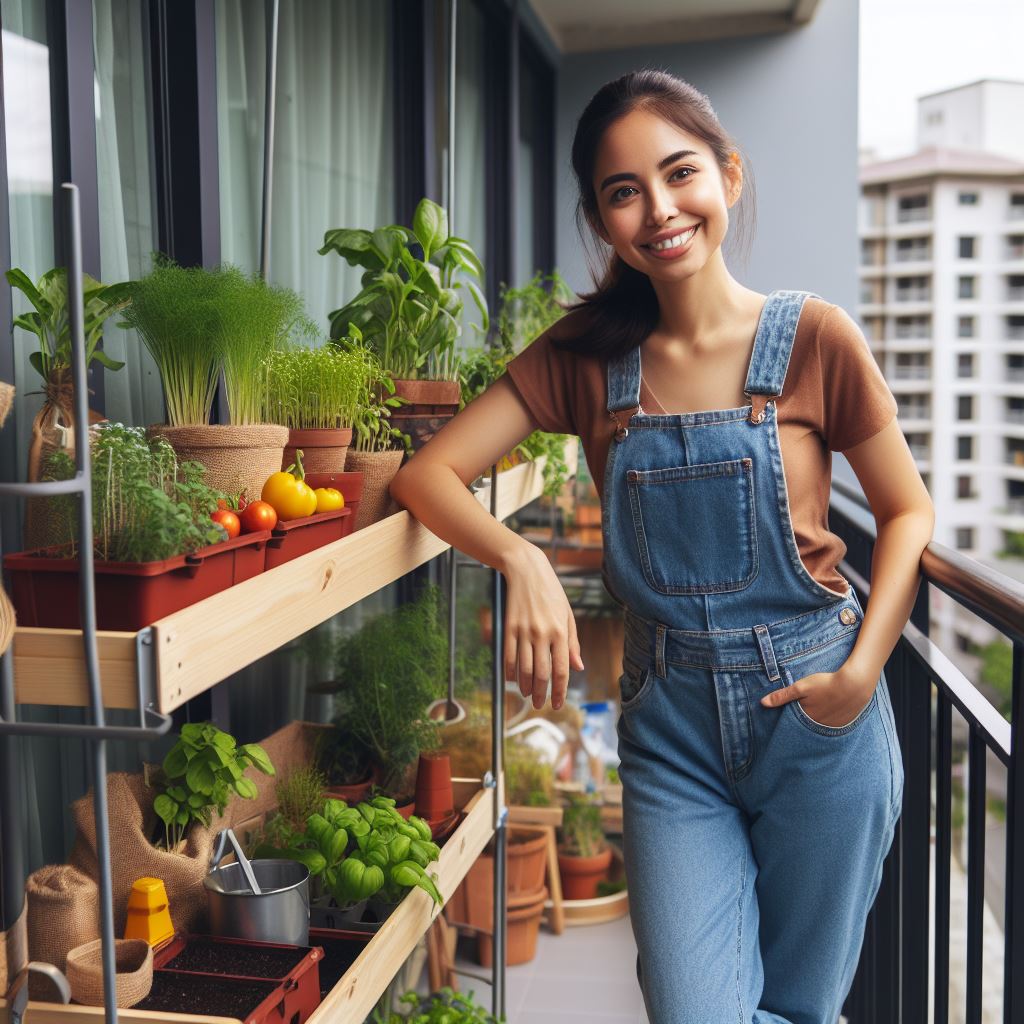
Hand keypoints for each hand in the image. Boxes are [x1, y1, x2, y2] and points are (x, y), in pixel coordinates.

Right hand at [503, 544, 583, 711]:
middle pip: (541, 673)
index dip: (559, 690)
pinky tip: (513, 679)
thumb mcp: (568, 615)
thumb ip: (573, 643)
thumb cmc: (551, 593)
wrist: (527, 570)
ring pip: (523, 668)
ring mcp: (523, 631)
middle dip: (540, 693)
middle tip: (539, 705)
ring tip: (527, 695)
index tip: (558, 704)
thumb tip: (578, 667)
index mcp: (560, 631)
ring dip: (524, 686)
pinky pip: (508, 656)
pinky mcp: (508, 627)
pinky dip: (510, 672)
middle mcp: (542, 633)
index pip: (561, 669)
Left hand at [760, 664, 874, 728]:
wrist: (855, 684)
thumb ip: (782, 696)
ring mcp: (834, 726)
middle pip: (808, 728)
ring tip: (816, 716)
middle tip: (799, 725)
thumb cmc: (826, 684)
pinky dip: (830, 722)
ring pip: (821, 728)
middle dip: (803, 727)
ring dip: (817, 725)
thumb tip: (763, 703)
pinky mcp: (845, 723)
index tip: (783, 727)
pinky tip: (830, 715)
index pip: (794, 725)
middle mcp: (821, 726)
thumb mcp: (801, 687)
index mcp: (808, 719)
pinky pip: (834, 726)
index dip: (789, 724)